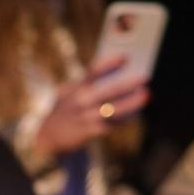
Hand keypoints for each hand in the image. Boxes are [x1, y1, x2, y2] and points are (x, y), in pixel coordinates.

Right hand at [33, 56, 149, 158]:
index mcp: (76, 88)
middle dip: (126, 84)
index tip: (125, 57)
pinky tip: (136, 115)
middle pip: (106, 91)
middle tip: (144, 77)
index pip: (93, 72)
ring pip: (112, 110)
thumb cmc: (65, 109)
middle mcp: (80, 102)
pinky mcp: (89, 132)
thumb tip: (119, 75)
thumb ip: (88, 84)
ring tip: (146, 95)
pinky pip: (111, 125)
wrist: (47, 137)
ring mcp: (85, 118)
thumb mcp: (69, 93)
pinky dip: (124, 120)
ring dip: (130, 103)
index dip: (109, 64)